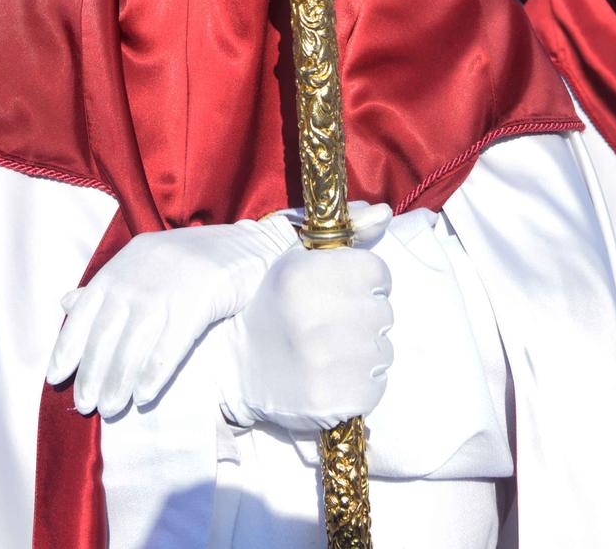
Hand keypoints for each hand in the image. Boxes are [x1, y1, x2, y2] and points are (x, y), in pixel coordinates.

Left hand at [48, 208, 312, 417]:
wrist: (245, 247)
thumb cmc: (190, 262)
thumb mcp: (142, 265)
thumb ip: (105, 287)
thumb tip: (66, 303)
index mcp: (121, 267)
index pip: (85, 312)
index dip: (67, 347)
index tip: (55, 378)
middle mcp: (138, 275)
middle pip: (106, 333)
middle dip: (92, 372)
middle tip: (85, 406)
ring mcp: (168, 287)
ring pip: (134, 343)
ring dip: (119, 380)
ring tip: (111, 409)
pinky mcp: (199, 298)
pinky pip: (170, 343)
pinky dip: (153, 373)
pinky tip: (143, 397)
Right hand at [219, 217, 394, 434]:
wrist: (231, 368)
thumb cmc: (268, 305)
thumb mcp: (295, 256)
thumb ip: (344, 231)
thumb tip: (384, 213)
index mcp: (304, 275)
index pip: (377, 273)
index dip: (363, 282)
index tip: (341, 291)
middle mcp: (315, 317)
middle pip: (383, 313)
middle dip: (363, 318)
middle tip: (330, 325)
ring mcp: (323, 364)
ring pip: (383, 353)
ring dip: (364, 353)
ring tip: (329, 353)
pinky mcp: (330, 403)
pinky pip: (374, 388)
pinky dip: (360, 386)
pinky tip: (332, 378)